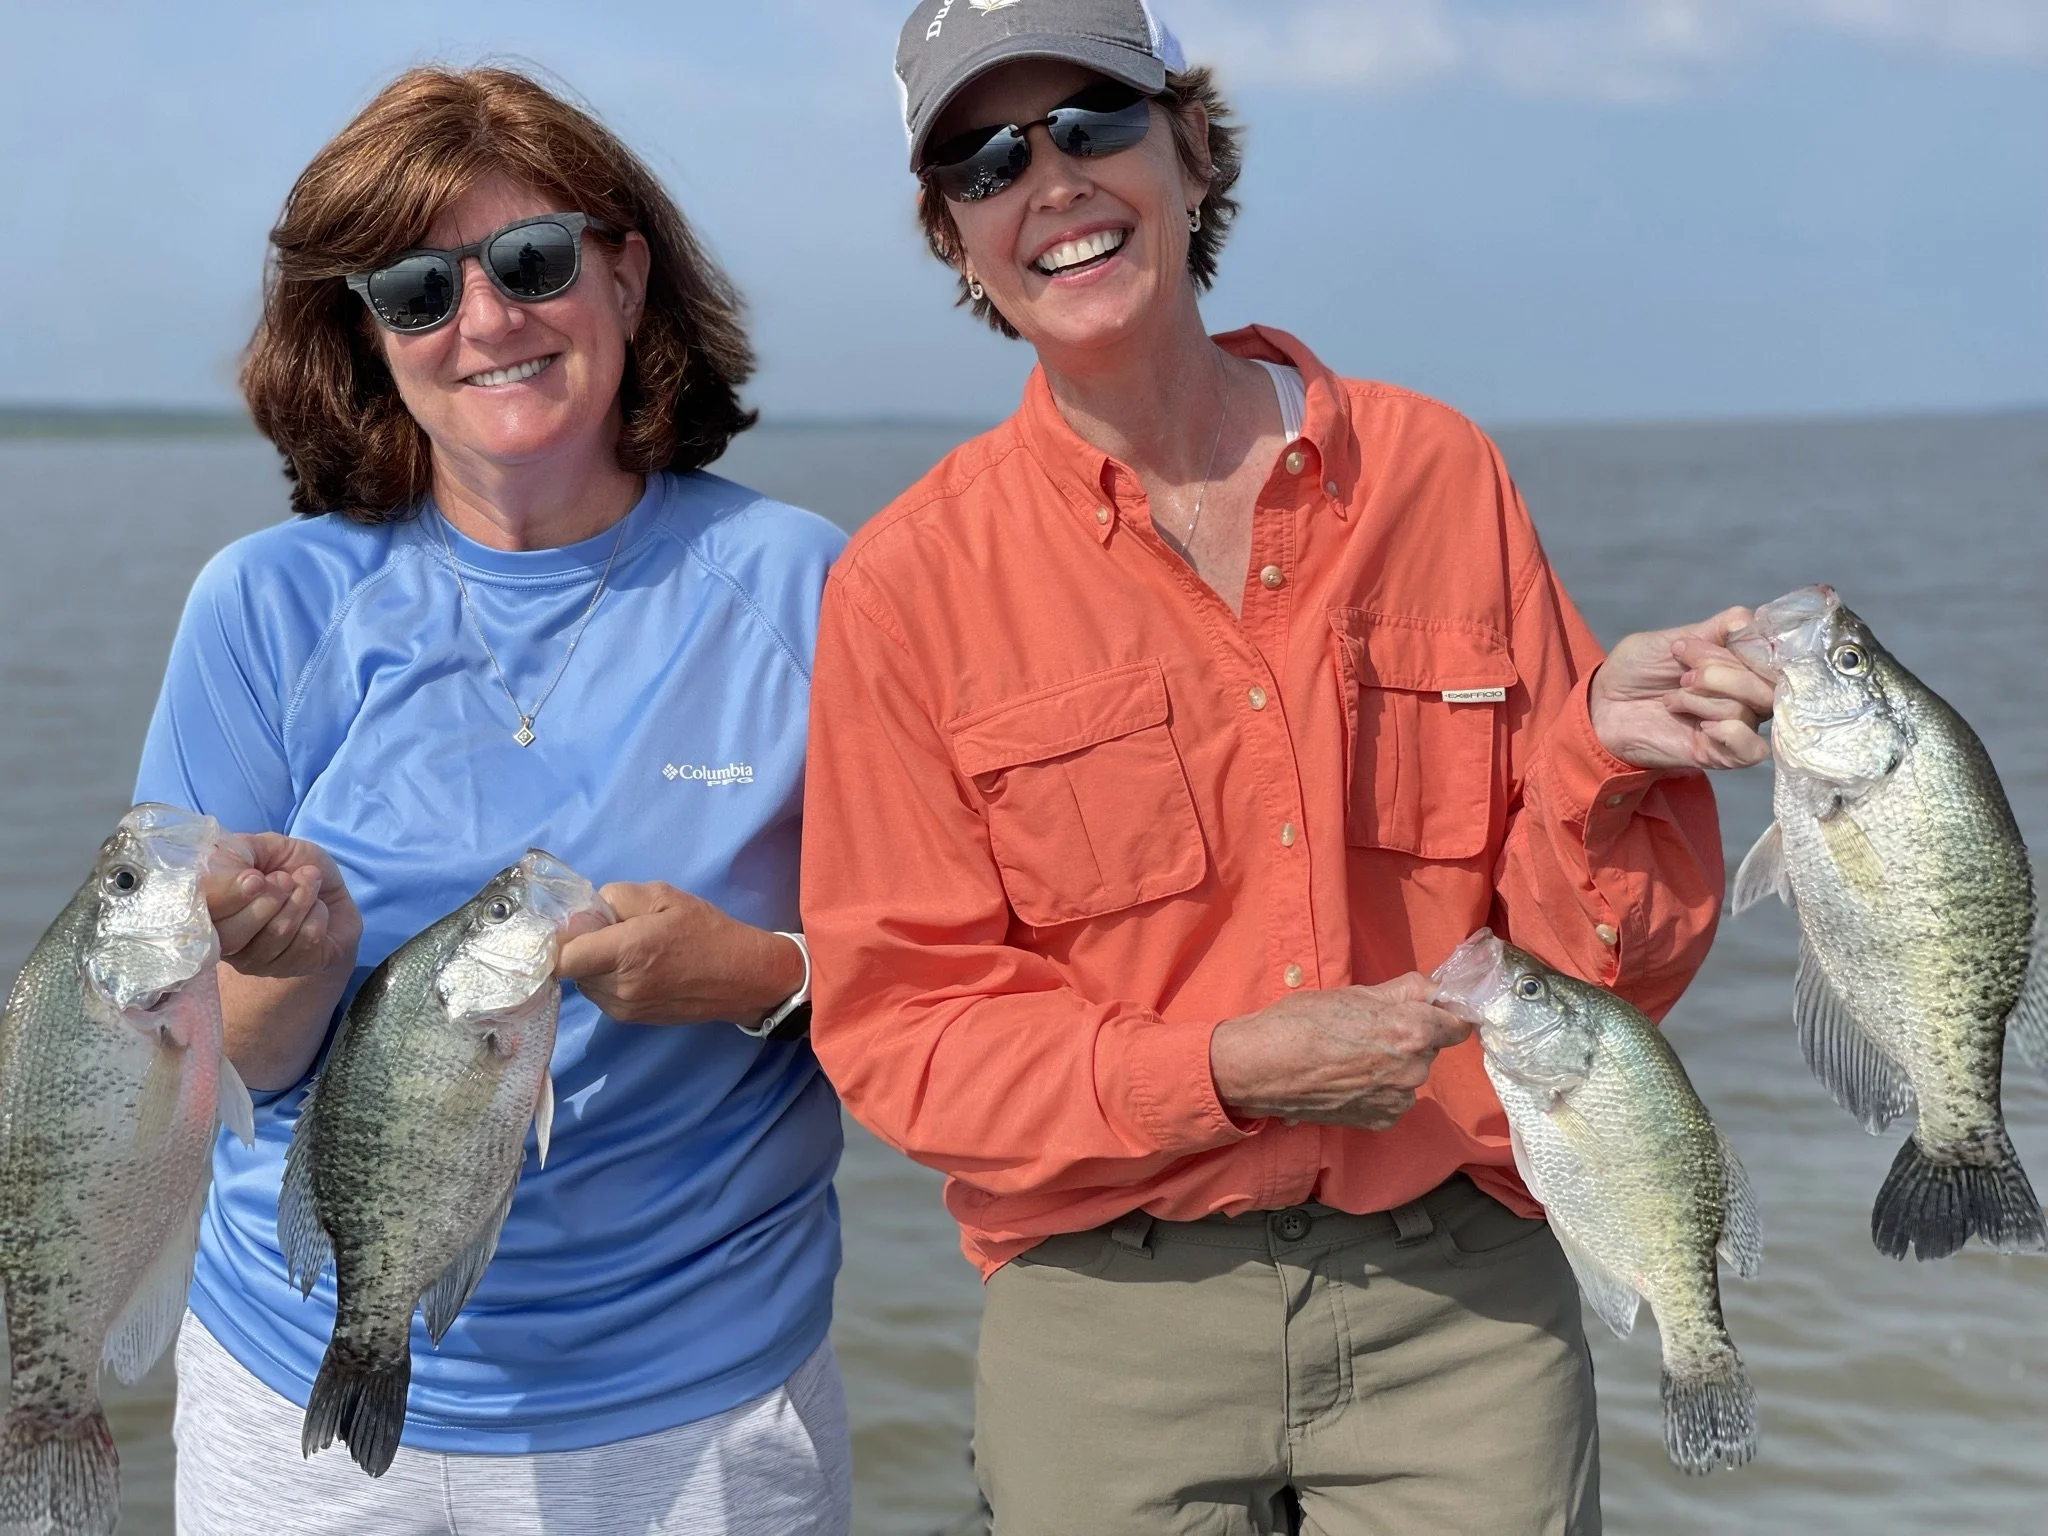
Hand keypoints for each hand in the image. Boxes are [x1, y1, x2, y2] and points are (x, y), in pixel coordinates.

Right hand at [205, 833, 360, 977]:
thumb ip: (239, 852)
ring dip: (301, 899)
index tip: (255, 878)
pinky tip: (319, 907)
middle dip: (269, 898)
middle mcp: (225, 941)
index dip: (228, 896)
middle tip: (286, 878)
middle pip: (232, 935)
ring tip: (310, 881)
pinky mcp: (292, 967)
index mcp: (209, 910)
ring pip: (277, 934)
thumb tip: (226, 873)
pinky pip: (306, 941)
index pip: (200, 915)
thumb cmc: (292, 867)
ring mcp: (257, 960)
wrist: (331, 889)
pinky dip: (318, 914)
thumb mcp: (266, 847)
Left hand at [555, 882, 804, 1025]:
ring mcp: (624, 1008)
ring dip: (594, 966)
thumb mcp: (665, 896)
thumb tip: (588, 910)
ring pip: (585, 983)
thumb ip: (617, 897)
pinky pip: (602, 995)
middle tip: (611, 930)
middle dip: (582, 948)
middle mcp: (619, 987)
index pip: (562, 957)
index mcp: (626, 952)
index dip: (561, 939)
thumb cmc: (707, 931)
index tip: (575, 924)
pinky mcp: (631, 1020)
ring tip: (628, 950)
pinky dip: (608, 980)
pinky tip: (637, 968)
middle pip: (571, 969)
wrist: (743, 977)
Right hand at [1207, 974, 1472, 1129]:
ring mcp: (1398, 1100)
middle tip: (1370, 1030)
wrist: (1262, 1068)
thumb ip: (1404, 991)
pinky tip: (1347, 1078)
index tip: (1431, 1012)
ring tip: (1352, 1057)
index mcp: (1413, 1031)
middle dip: (1410, 1038)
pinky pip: (1392, 1098)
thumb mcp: (1355, 993)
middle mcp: (1414, 1070)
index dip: (1445, 1015)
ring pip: (1409, 1075)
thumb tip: (1434, 989)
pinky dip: (1377, 1089)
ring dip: (1393, 1066)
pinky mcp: (1380, 1121)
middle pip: (1430, 1049)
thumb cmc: (1302, 1022)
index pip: (1460, 1025)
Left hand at [1588, 607, 1774, 770]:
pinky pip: (1751, 750)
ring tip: (1672, 697)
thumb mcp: (1671, 640)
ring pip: (1746, 710)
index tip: (1717, 640)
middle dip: (1723, 673)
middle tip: (1685, 673)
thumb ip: (1714, 630)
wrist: (1601, 705)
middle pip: (1766, 686)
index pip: (1772, 657)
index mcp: (1738, 665)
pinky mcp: (1718, 754)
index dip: (1753, 647)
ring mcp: (1732, 726)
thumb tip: (1750, 620)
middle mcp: (1743, 697)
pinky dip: (1733, 734)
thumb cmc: (1636, 670)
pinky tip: (1704, 726)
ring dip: (1705, 699)